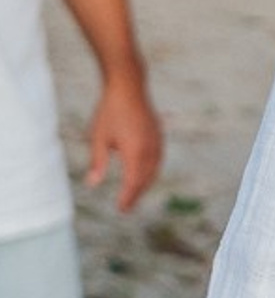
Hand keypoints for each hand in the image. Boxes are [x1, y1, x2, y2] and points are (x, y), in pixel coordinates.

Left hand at [86, 70, 162, 213]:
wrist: (128, 87)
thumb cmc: (110, 112)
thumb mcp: (98, 138)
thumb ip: (97, 162)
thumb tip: (92, 184)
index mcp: (135, 152)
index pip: (133, 182)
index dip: (128, 197)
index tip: (121, 209)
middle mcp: (150, 149)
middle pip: (146, 178)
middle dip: (137, 194)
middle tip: (127, 207)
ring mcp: (157, 141)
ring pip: (155, 169)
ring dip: (146, 183)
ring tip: (135, 193)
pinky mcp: (159, 135)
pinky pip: (158, 159)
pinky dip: (152, 170)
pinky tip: (145, 172)